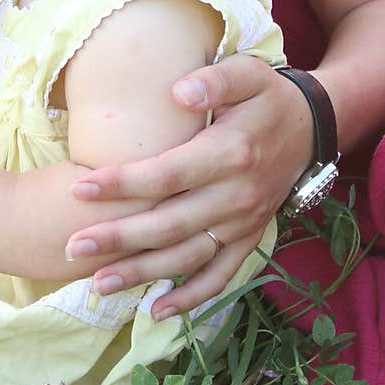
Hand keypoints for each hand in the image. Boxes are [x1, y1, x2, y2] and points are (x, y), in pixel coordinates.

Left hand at [65, 56, 313, 316]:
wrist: (312, 128)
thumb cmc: (267, 97)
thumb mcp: (248, 73)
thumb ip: (215, 80)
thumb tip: (179, 93)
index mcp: (230, 154)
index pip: (167, 175)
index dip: (122, 184)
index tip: (79, 188)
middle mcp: (237, 196)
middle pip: (169, 224)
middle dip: (119, 239)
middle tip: (73, 246)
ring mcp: (243, 223)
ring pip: (187, 256)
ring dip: (143, 274)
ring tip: (97, 285)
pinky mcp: (249, 239)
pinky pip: (220, 276)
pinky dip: (191, 298)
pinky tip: (156, 311)